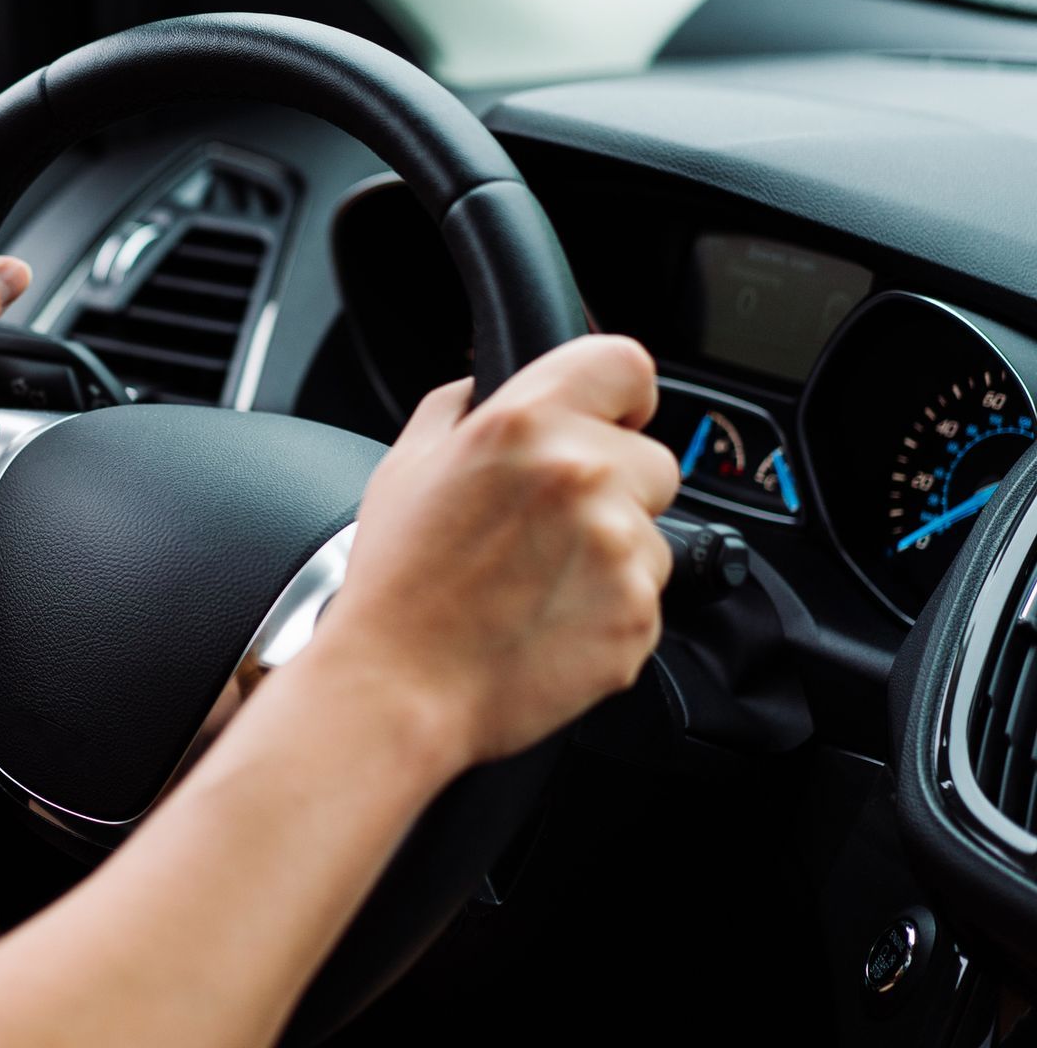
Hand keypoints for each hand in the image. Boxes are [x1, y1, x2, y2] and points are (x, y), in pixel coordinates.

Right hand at [319, 335, 678, 769]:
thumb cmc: (397, 582)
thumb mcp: (406, 464)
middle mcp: (583, 476)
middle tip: (548, 525)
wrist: (399, 684)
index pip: (626, 365)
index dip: (620, 396)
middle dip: (615, 486)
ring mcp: (619, 550)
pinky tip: (547, 618)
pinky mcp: (637, 616)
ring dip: (611, 553)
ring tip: (536, 581)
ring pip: (652, 535)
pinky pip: (645, 597)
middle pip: (653, 460)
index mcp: (526, 424)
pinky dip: (607, 608)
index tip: (611, 420)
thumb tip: (490, 387)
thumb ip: (460, 407)